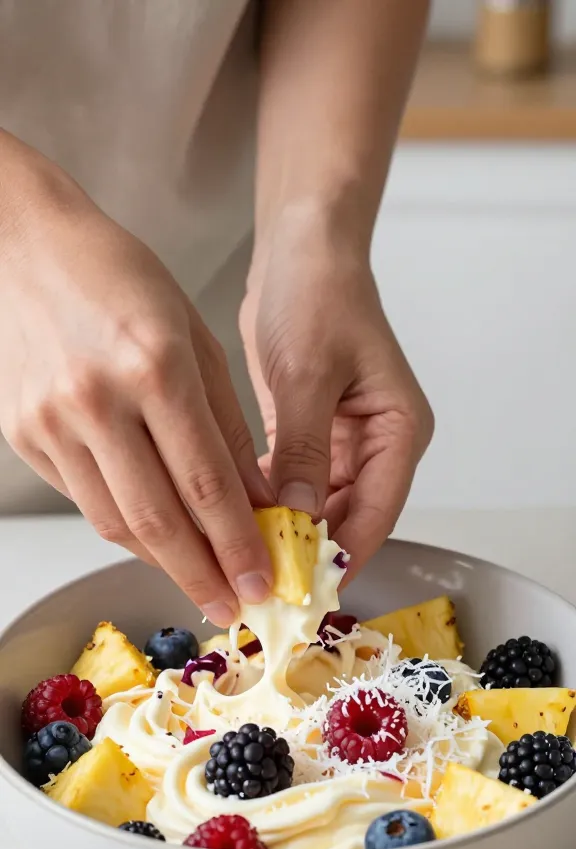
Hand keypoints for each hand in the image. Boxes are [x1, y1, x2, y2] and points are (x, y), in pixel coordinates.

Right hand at [0, 158, 272, 625]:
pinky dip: (124, 526)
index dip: (236, 543)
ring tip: (198, 581)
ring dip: (162, 560)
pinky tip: (154, 537)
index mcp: (153, 365)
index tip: (261, 581)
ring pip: (115, 520)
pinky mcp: (23, 434)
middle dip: (201, 574)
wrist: (23, 245)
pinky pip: (83, 499)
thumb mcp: (194, 335)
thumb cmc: (118, 276)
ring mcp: (51, 420)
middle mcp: (97, 400)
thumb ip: (227, 423)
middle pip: (158, 518)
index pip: (206, 482)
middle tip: (232, 607)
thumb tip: (256, 498)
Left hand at [240, 214, 432, 576]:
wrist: (303, 250)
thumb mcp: (307, 375)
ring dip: (289, 531)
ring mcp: (349, 441)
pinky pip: (300, 484)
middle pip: (351, 518)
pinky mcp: (316, 434)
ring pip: (322, 508)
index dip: (340, 556)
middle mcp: (381, 443)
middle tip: (261, 580)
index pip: (376, 514)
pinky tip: (242, 519)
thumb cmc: (317, 296)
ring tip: (247, 557)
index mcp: (399, 430)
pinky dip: (275, 503)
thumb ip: (304, 451)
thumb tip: (299, 519)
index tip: (299, 589)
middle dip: (309, 551)